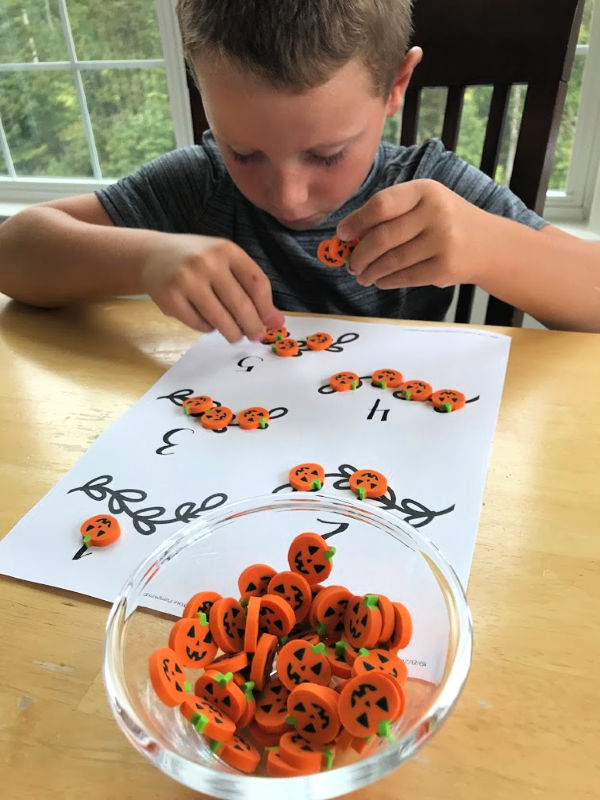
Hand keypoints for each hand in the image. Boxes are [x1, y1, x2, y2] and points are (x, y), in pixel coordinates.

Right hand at [141, 233, 283, 341]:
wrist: (153, 256)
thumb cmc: (197, 261)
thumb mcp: (225, 263)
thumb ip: (251, 288)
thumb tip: (277, 322)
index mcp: (226, 250)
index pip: (257, 284)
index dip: (266, 309)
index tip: (269, 323)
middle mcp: (207, 262)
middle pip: (241, 305)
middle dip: (253, 327)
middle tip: (255, 336)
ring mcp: (187, 280)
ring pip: (221, 320)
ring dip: (232, 333)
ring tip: (234, 335)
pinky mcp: (170, 298)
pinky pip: (200, 325)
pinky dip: (208, 329)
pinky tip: (208, 321)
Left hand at [336, 179, 490, 289]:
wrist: (490, 244)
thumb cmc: (446, 222)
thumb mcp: (425, 204)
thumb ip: (393, 214)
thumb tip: (350, 237)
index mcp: (425, 190)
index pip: (381, 205)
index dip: (356, 221)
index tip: (342, 234)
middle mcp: (435, 213)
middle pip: (382, 237)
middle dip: (360, 254)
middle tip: (351, 264)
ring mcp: (442, 241)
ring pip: (392, 260)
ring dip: (370, 271)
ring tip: (361, 275)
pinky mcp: (445, 267)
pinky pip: (405, 277)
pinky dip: (387, 281)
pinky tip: (380, 280)